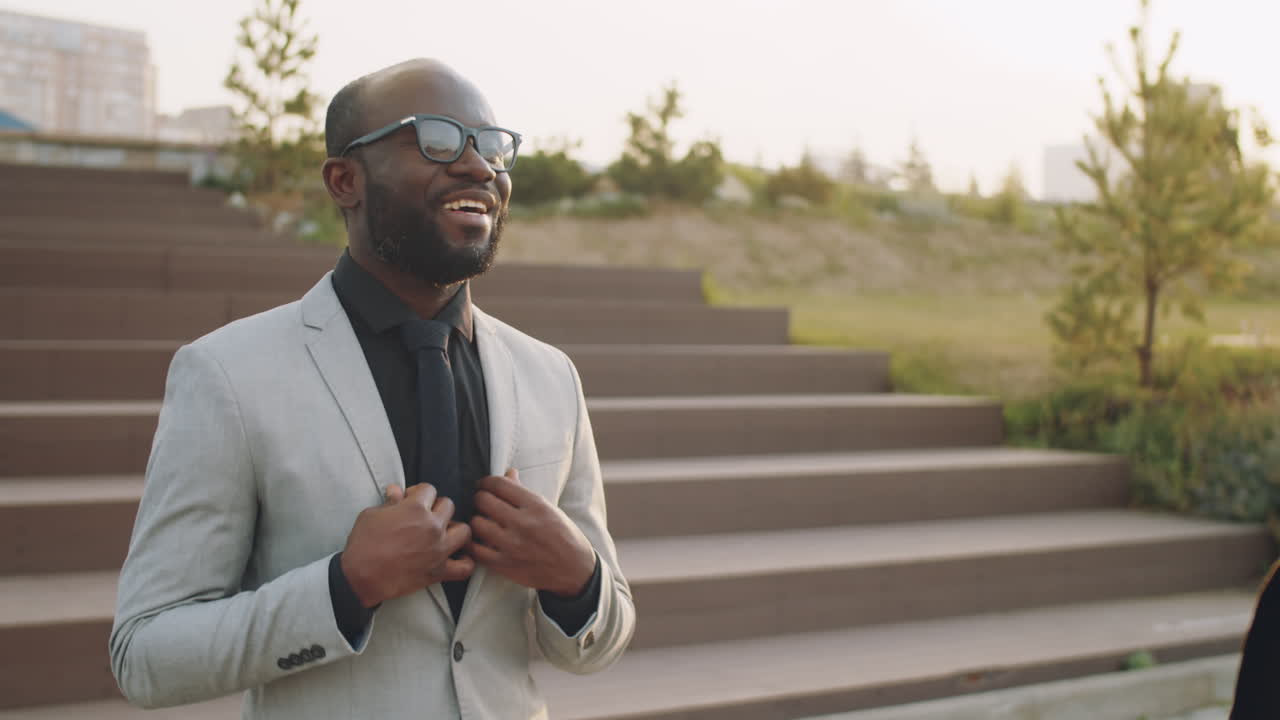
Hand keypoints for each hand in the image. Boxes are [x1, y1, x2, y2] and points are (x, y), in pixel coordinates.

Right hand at [340, 483, 473, 607]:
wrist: (360, 577)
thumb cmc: (362, 545)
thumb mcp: (370, 515)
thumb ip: (389, 502)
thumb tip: (396, 491)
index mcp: (415, 508)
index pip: (429, 489)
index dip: (418, 493)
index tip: (410, 499)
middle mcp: (432, 526)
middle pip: (448, 505)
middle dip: (437, 508)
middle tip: (425, 517)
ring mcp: (439, 549)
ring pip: (464, 531)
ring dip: (455, 529)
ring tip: (443, 533)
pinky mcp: (439, 571)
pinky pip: (465, 567)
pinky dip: (465, 562)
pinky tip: (457, 557)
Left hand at [468, 469, 595, 596]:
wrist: (574, 570)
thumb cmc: (563, 536)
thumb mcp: (549, 509)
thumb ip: (524, 492)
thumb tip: (508, 473)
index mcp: (536, 506)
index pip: (499, 484)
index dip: (487, 482)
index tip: (484, 485)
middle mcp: (523, 523)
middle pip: (483, 501)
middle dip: (479, 498)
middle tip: (482, 502)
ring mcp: (512, 545)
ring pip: (476, 524)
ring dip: (476, 520)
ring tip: (482, 522)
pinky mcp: (505, 565)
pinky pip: (476, 550)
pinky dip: (473, 543)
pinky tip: (479, 540)